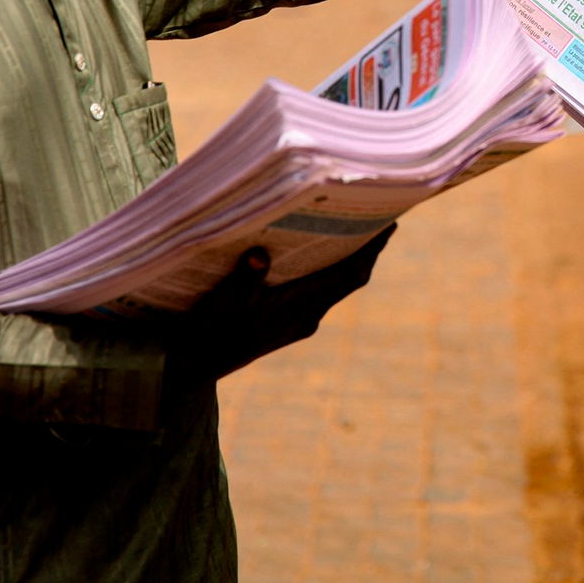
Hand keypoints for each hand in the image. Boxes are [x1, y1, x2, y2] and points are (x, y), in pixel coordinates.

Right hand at [167, 225, 395, 390]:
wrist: (192, 367)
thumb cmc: (208, 331)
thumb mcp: (223, 301)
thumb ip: (244, 278)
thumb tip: (259, 255)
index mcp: (300, 307)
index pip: (350, 275)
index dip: (373, 250)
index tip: (391, 222)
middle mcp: (307, 316)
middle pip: (349, 278)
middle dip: (366, 249)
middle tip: (379, 215)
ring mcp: (297, 323)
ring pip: (334, 287)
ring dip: (346, 261)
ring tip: (354, 229)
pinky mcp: (284, 326)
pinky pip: (318, 294)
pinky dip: (325, 272)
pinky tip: (315, 257)